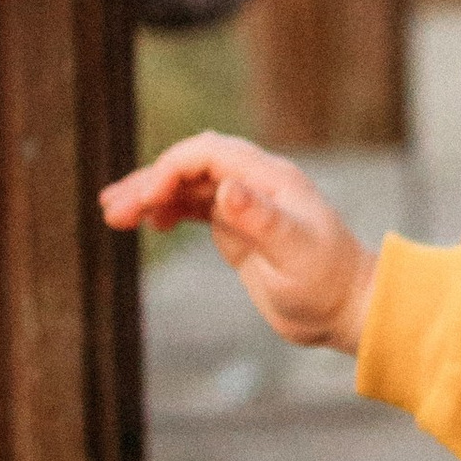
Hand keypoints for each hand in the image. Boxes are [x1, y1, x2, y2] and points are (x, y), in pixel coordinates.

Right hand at [101, 134, 375, 355]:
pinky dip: (168, 210)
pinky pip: (195, 206)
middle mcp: (254, 184)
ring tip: (114, 216)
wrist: (346, 307)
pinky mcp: (238, 227)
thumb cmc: (326, 281)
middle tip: (113, 211)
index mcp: (269, 179)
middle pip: (191, 166)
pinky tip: (149, 223)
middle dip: (150, 183)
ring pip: (188, 186)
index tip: (147, 202)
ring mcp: (245, 203)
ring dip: (152, 196)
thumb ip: (261, 219)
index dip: (171, 169)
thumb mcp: (294, 252)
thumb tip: (226, 188)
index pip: (207, 153)